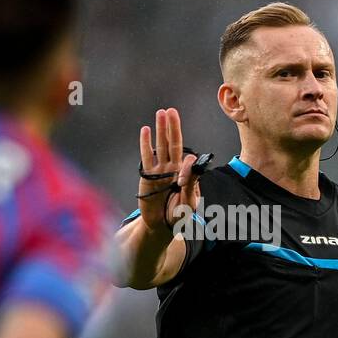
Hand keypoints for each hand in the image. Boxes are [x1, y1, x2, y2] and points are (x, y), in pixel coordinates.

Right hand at [137, 108, 199, 233]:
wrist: (161, 226)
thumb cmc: (178, 216)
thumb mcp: (189, 203)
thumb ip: (191, 183)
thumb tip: (192, 161)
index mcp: (186, 174)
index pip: (186, 161)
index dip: (186, 164)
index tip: (184, 171)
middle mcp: (173, 168)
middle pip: (173, 144)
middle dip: (173, 127)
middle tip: (171, 111)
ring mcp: (160, 170)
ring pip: (160, 146)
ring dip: (161, 130)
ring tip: (161, 113)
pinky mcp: (147, 175)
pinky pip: (146, 157)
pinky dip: (145, 143)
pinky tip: (146, 130)